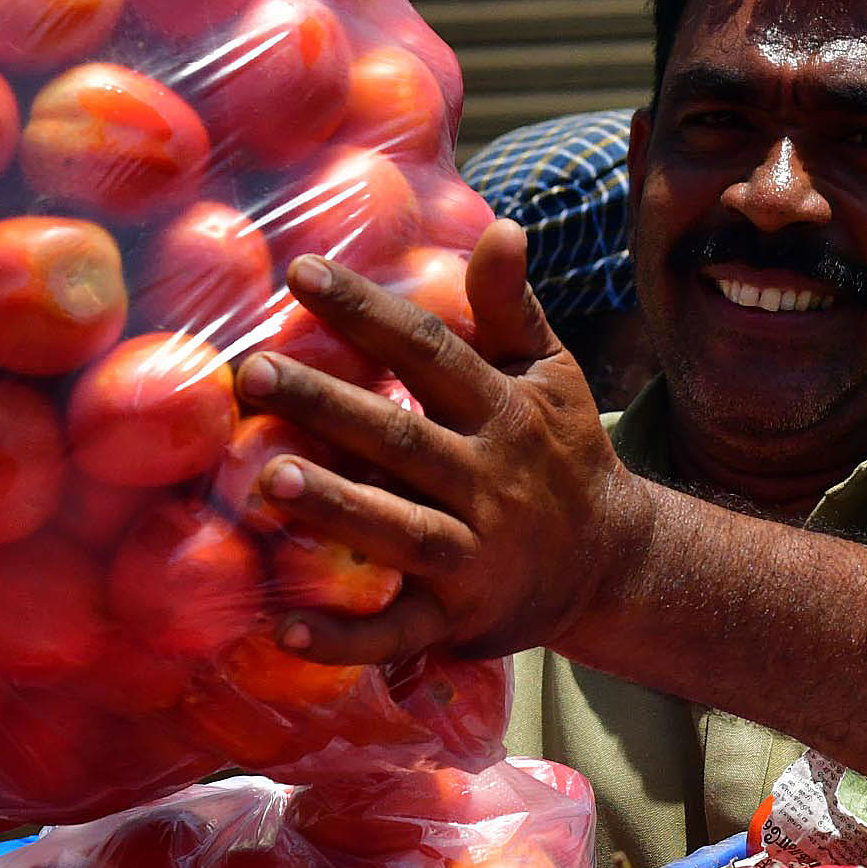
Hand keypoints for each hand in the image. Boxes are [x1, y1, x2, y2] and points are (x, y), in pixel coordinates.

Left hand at [234, 218, 653, 663]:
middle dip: (327, 405)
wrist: (613, 564)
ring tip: (268, 481)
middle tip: (253, 372)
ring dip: (335, 508)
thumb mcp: (551, 376)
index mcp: (503, 412)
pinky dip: (344, 640)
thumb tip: (502, 227)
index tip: (300, 272)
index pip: (429, 351)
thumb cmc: (561, 456)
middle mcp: (488, 479)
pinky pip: (397, 632)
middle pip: (399, 438)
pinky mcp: (458, 618)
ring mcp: (473, 554)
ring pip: (398, 531)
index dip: (367, 311)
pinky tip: (282, 630)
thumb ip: (512, 309)